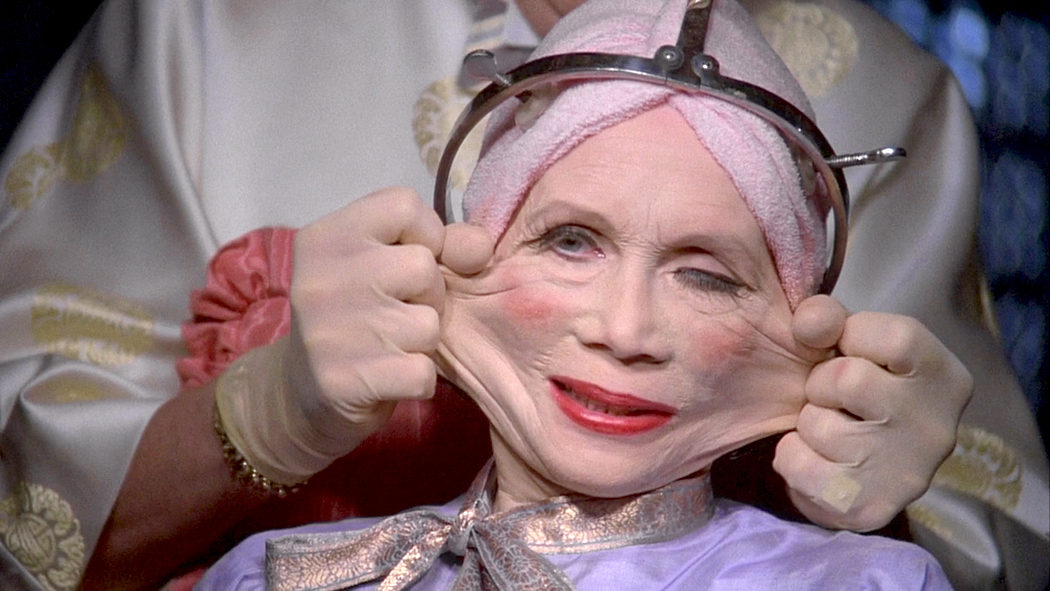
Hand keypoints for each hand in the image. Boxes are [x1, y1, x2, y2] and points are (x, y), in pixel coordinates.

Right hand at [215, 188, 492, 484]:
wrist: (302, 395)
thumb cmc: (358, 319)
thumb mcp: (387, 268)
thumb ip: (442, 247)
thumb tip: (481, 247)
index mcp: (325, 236)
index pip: (403, 205)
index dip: (425, 235)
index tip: (406, 263)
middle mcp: (320, 277)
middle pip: (422, 266)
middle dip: (428, 295)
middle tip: (398, 313)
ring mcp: (327, 330)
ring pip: (428, 324)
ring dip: (423, 342)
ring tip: (391, 346)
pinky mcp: (342, 380)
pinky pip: (422, 373)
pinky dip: (417, 380)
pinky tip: (389, 377)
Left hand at [773, 295, 972, 530]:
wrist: (854, 473)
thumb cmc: (856, 391)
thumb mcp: (852, 342)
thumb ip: (829, 317)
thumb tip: (808, 322)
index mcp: (945, 377)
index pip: (897, 335)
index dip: (855, 337)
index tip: (853, 351)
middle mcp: (937, 428)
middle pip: (847, 379)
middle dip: (822, 384)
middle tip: (837, 399)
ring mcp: (905, 473)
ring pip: (818, 424)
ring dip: (808, 423)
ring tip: (832, 430)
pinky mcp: (866, 507)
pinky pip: (797, 463)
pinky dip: (791, 457)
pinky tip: (817, 460)